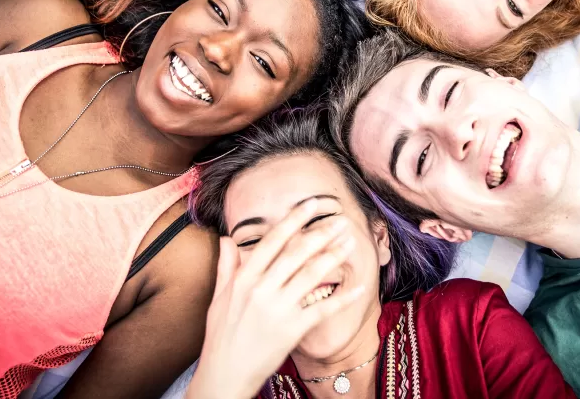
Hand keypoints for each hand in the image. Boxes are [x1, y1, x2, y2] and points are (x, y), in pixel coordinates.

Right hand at [186, 199, 363, 398]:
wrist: (224, 375)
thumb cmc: (222, 336)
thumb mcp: (218, 298)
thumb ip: (226, 266)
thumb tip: (226, 239)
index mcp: (244, 279)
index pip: (272, 241)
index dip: (293, 220)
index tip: (312, 204)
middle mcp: (261, 290)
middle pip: (296, 254)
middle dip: (321, 233)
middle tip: (341, 220)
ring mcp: (278, 309)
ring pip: (312, 275)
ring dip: (334, 256)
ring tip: (350, 242)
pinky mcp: (292, 330)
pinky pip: (323, 309)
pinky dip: (344, 298)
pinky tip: (361, 287)